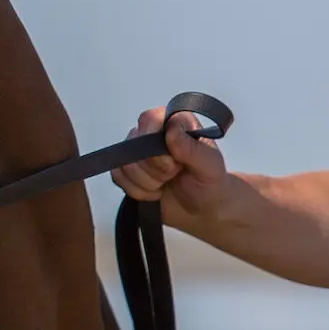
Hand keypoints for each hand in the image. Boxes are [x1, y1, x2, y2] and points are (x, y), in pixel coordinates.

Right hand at [111, 107, 234, 231]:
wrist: (202, 209)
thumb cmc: (210, 184)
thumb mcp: (210, 167)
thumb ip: (193, 149)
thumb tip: (171, 130)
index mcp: (176, 123)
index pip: (149, 119)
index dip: (155, 144)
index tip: (174, 163)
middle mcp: (153, 132)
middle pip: (133, 145)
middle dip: (155, 169)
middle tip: (174, 175)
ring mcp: (137, 150)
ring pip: (124, 164)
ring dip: (147, 183)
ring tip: (166, 184)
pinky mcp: (126, 169)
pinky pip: (118, 177)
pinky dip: (137, 191)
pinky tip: (154, 191)